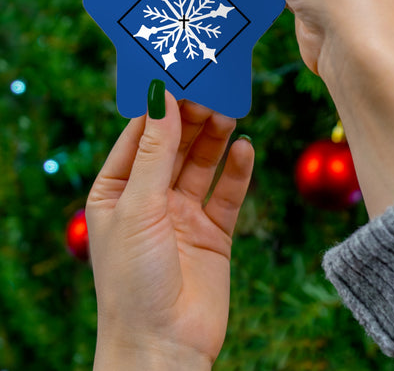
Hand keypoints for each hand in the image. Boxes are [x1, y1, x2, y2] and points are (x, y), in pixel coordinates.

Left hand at [86, 92, 253, 369]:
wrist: (165, 346)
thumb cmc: (133, 279)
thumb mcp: (138, 206)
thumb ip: (154, 151)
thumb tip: (160, 97)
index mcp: (117, 191)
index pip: (139, 136)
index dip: (158, 108)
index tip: (179, 78)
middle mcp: (150, 199)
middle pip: (174, 146)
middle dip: (191, 120)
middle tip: (212, 93)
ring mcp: (183, 214)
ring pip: (202, 164)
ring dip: (215, 140)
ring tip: (229, 115)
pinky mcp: (213, 231)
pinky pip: (227, 193)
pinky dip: (237, 171)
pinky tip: (245, 149)